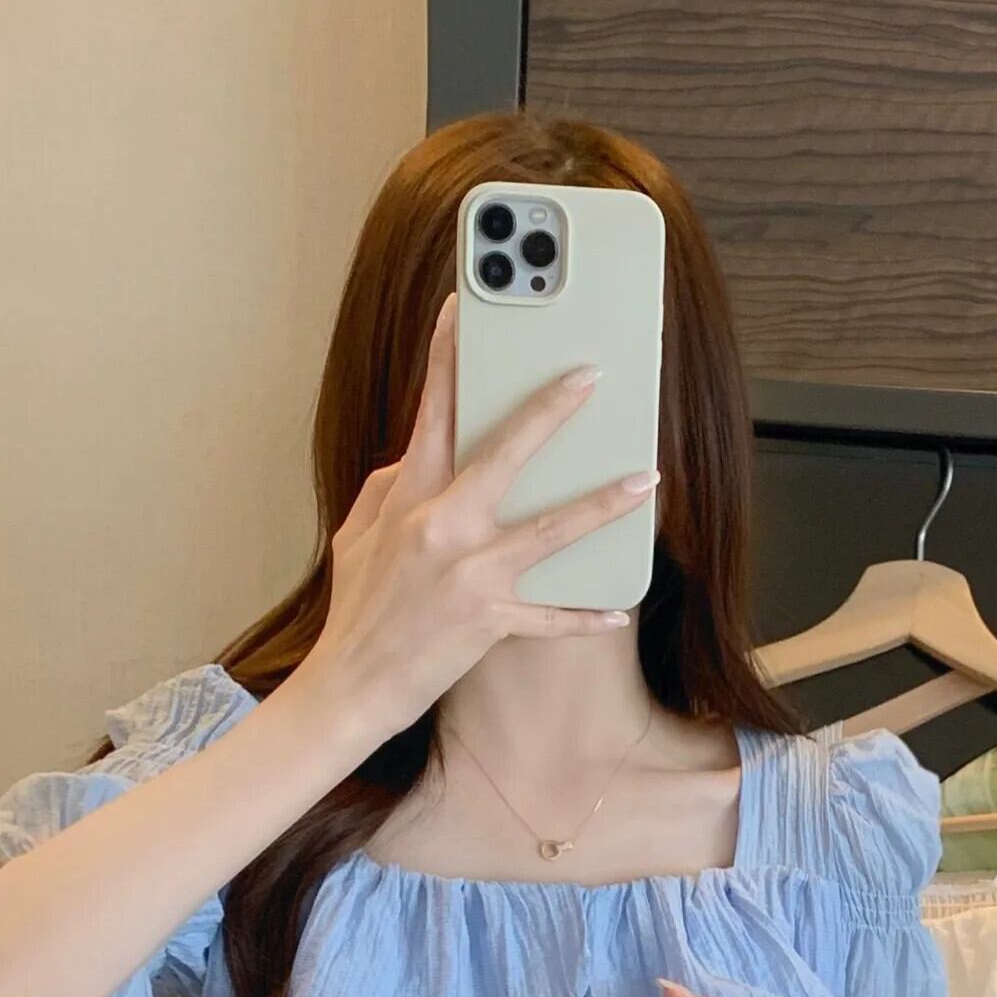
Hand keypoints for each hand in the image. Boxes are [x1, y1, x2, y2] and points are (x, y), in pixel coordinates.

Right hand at [291, 292, 658, 746]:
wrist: (350, 685)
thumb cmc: (357, 611)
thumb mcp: (358, 537)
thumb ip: (390, 488)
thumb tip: (418, 453)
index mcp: (407, 497)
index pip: (431, 412)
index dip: (447, 357)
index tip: (464, 312)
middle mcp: (441, 527)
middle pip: (505, 455)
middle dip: (550, 412)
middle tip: (591, 378)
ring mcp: (469, 574)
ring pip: (549, 529)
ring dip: (602, 504)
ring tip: (645, 481)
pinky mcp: (488, 621)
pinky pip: (550, 617)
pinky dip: (584, 614)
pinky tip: (619, 607)